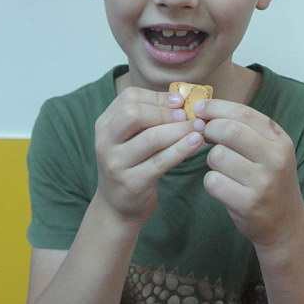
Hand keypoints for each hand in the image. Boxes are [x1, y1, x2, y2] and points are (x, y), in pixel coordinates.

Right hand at [94, 87, 204, 226]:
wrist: (117, 206)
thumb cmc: (131, 165)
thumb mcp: (130, 138)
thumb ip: (148, 118)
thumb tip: (180, 100)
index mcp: (105, 125)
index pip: (129, 98)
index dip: (157, 97)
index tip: (179, 101)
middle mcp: (105, 142)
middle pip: (134, 114)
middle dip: (165, 112)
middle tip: (187, 115)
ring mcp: (116, 164)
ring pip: (152, 138)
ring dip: (179, 130)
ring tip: (198, 127)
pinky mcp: (132, 183)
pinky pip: (161, 161)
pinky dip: (181, 149)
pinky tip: (195, 142)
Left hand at [196, 99, 303, 246]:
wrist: (286, 225)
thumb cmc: (270, 181)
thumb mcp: (271, 151)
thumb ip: (246, 130)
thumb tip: (206, 111)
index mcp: (280, 141)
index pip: (244, 113)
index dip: (216, 107)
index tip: (200, 108)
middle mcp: (275, 159)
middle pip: (228, 130)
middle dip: (209, 130)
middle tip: (205, 136)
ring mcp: (263, 182)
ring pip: (217, 155)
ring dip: (211, 160)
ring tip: (223, 168)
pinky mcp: (248, 204)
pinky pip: (213, 181)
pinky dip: (212, 182)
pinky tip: (223, 187)